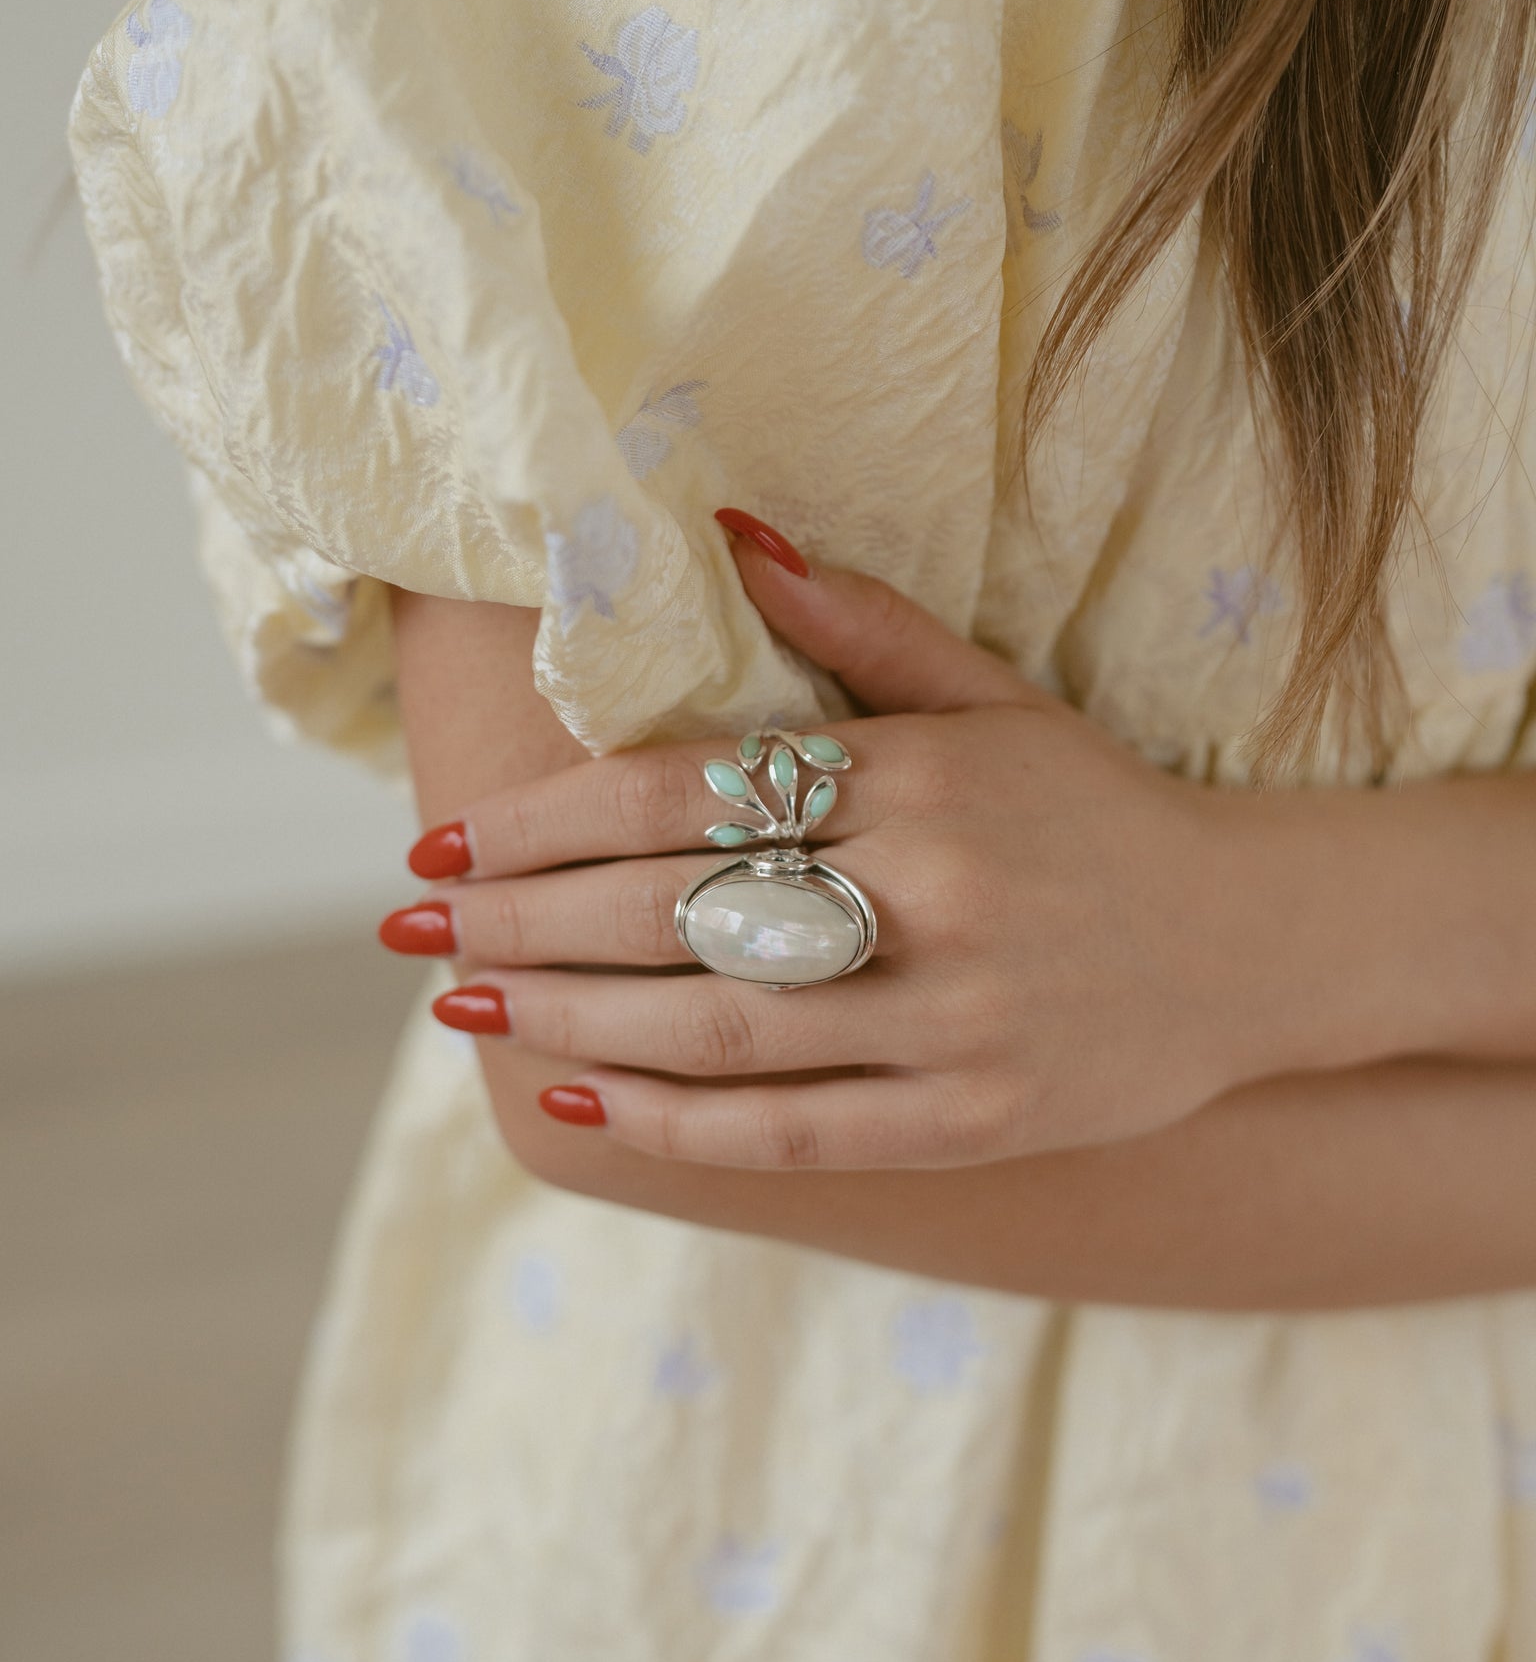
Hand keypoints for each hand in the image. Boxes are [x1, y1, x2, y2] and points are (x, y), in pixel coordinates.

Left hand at [383, 519, 1304, 1170]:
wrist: (1251, 945)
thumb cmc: (1095, 810)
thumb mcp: (995, 698)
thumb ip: (861, 622)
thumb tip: (728, 530)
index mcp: (920, 778)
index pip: (686, 799)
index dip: (549, 826)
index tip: (449, 848)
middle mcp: (930, 896)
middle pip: (674, 914)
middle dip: (521, 927)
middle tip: (411, 932)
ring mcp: (952, 1022)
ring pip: (716, 1028)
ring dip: (566, 1023)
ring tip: (462, 1008)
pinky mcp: (971, 1121)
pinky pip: (791, 1131)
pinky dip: (672, 1125)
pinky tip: (574, 1104)